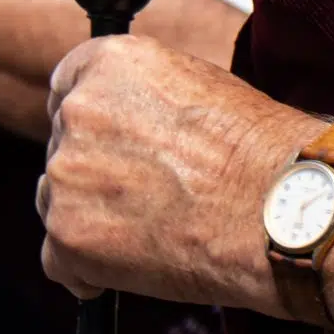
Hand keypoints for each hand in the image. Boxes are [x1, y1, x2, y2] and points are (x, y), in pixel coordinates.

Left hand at [38, 35, 318, 311]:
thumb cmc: (259, 151)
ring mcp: (66, 175)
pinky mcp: (67, 236)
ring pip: (56, 201)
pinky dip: (89, 270)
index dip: (93, 122)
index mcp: (110, 63)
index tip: (111, 144)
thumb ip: (144, 96)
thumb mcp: (199, 84)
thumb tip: (129, 124)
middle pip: (62, 146)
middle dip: (95, 170)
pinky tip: (138, 263)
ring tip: (153, 229)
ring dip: (91, 217)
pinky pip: (58, 259)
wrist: (277, 210)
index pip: (66, 87)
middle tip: (148, 193)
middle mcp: (79, 111)